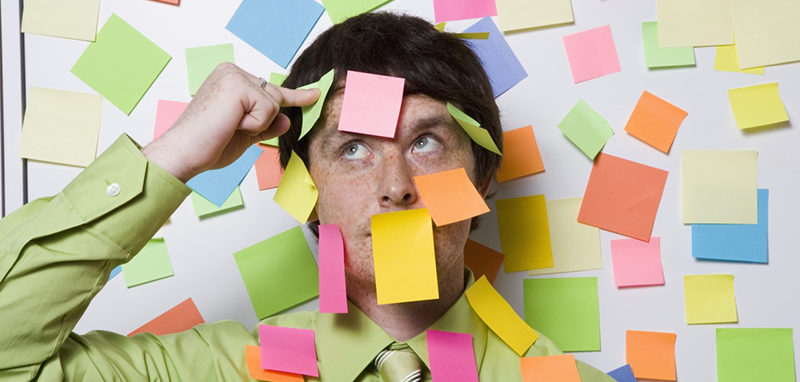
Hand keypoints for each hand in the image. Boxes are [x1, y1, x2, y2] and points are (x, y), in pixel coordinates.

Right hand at [142, 62, 319, 182]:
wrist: (185, 153)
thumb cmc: (208, 144)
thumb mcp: (246, 134)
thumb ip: (267, 124)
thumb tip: (287, 119)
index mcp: (230, 79)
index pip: (269, 89)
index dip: (294, 96)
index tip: (315, 94)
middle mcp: (231, 71)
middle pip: (276, 97)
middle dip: (265, 119)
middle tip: (233, 127)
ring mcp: (234, 76)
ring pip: (274, 104)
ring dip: (256, 125)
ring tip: (229, 127)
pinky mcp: (238, 85)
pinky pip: (268, 110)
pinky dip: (254, 125)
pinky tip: (231, 124)